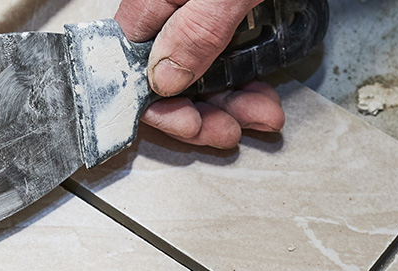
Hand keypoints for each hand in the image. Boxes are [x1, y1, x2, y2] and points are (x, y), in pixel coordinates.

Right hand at [115, 0, 284, 147]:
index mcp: (154, 0)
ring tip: (262, 114)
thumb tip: (164, 78)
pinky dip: (246, 79)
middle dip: (204, 114)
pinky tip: (262, 92)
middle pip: (172, 78)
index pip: (134, 66)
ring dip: (233, 103)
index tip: (189, 126)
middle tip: (230, 131)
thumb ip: (195, 31)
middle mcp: (170, 8)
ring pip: (203, 72)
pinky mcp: (225, 12)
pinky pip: (228, 55)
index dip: (159, 106)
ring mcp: (197, 12)